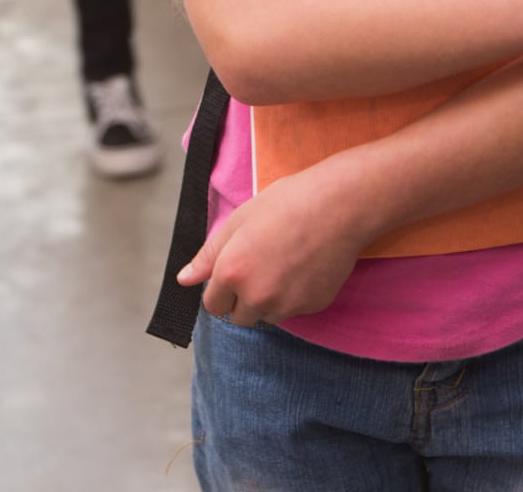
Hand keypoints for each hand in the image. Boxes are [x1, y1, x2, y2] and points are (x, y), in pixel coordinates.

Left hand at [178, 166, 365, 328]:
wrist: (338, 206)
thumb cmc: (286, 204)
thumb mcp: (239, 221)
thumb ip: (209, 255)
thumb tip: (184, 279)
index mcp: (232, 274)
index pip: (213, 305)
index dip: (221, 287)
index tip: (235, 270)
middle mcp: (258, 297)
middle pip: (239, 317)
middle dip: (243, 299)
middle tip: (260, 265)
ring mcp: (287, 305)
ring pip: (267, 315)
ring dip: (269, 300)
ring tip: (284, 263)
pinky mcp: (313, 307)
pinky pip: (294, 310)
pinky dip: (294, 296)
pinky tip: (304, 266)